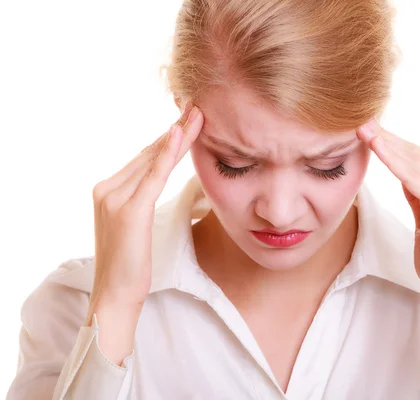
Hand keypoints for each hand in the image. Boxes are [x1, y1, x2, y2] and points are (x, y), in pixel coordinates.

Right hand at [86, 103, 203, 362]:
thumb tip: (159, 182)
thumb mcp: (136, 228)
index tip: (189, 120)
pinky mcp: (128, 210)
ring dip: (177, 135)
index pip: (144, 158)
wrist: (115, 296)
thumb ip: (142, 200)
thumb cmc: (131, 266)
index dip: (168, 139)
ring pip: (152, 159)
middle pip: (149, 153)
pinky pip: (153, 176)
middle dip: (176, 130)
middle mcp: (107, 188)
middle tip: (198, 108)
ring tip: (198, 114)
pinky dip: (167, 154)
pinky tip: (181, 135)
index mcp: (108, 190)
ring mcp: (114, 198)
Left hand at [357, 119, 419, 350]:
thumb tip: (401, 167)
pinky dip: (394, 162)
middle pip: (417, 155)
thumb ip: (418, 190)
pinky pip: (414, 178)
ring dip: (387, 145)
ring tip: (364, 130)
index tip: (371, 130)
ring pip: (414, 162)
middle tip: (362, 122)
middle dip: (388, 138)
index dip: (394, 142)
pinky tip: (378, 149)